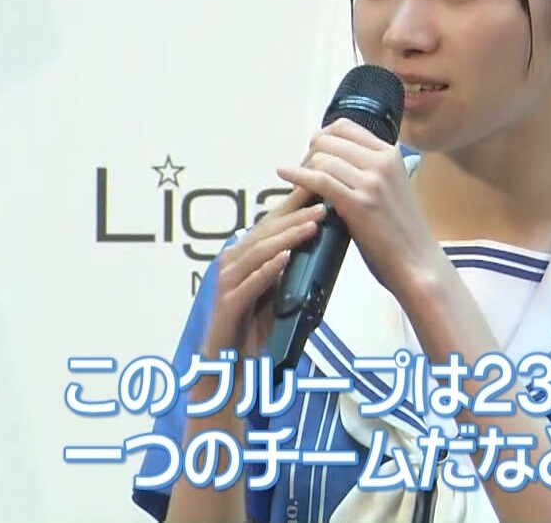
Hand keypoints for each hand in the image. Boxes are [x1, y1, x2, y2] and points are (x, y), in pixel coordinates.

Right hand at [202, 188, 326, 360]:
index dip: (292, 204)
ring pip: (258, 252)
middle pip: (265, 232)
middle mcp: (232, 262)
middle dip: (295, 216)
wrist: (230, 362)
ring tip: (311, 226)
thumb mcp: (277, 288)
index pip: (270, 223)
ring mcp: (228, 282)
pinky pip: (250, 283)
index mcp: (243, 254)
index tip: (317, 187)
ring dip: (286, 237)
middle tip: (322, 205)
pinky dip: (268, 269)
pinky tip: (286, 258)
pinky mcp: (229, 305)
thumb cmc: (255, 324)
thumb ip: (290, 266)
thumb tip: (320, 242)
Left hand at [275, 118, 440, 296]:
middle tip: (303, 173)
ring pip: (321, 158)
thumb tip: (337, 161)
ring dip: (302, 168)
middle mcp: (382, 162)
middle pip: (328, 140)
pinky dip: (297, 176)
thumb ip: (370, 170)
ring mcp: (371, 182)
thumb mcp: (392, 187)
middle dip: (309, 154)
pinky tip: (284, 175)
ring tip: (298, 186)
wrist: (416, 262)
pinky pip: (319, 179)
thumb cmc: (402, 232)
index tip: (313, 154)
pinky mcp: (359, 204)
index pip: (345, 127)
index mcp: (390, 154)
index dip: (322, 138)